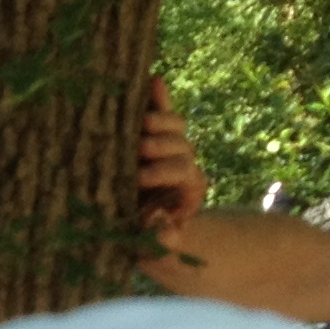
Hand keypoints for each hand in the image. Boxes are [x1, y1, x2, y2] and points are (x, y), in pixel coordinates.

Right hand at [139, 75, 209, 237]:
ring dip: (159, 122)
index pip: (184, 171)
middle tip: (140, 149)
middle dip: (161, 146)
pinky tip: (152, 79)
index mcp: (190, 189)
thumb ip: (163, 240)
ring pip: (175, 126)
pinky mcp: (153, 134)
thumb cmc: (148, 241)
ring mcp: (170, 147)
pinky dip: (158, 97)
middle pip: (182, 144)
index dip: (163, 172)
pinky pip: (160, 112)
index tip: (139, 180)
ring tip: (140, 123)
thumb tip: (167, 227)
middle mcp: (184, 163)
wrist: (145, 230)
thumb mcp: (157, 248)